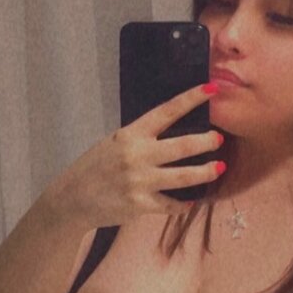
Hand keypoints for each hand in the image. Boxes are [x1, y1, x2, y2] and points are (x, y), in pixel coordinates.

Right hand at [45, 83, 223, 228]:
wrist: (72, 199)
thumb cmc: (94, 168)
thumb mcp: (114, 144)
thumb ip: (140, 138)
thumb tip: (171, 131)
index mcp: (130, 134)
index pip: (167, 111)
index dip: (191, 99)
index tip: (212, 88)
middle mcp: (137, 155)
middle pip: (182, 145)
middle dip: (206, 141)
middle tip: (220, 139)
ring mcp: (139, 181)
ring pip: (183, 177)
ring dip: (205, 173)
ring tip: (219, 168)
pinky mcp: (140, 204)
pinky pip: (170, 204)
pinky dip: (183, 203)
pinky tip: (191, 201)